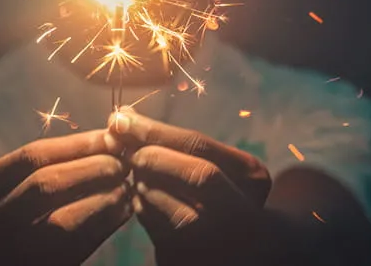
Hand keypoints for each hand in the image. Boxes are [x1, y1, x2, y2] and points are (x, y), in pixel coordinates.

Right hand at [0, 130, 132, 265]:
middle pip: (45, 185)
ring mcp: (8, 252)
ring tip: (126, 182)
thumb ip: (50, 165)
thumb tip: (106, 138)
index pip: (32, 157)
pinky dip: (103, 226)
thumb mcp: (12, 189)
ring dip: (103, 197)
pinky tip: (122, 209)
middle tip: (124, 159)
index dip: (76, 144)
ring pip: (61, 220)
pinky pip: (76, 249)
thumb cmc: (13, 218)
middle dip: (92, 167)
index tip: (111, 136)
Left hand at [108, 108, 270, 264]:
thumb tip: (124, 118)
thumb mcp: (215, 164)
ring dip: (140, 181)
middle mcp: (241, 210)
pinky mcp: (188, 258)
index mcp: (251, 175)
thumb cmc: (220, 192)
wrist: (242, 247)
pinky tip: (139, 197)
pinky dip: (140, 206)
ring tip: (134, 170)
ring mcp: (217, 240)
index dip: (154, 130)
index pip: (198, 145)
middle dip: (149, 155)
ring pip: (167, 201)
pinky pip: (154, 226)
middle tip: (120, 145)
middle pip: (190, 173)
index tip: (121, 118)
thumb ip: (176, 144)